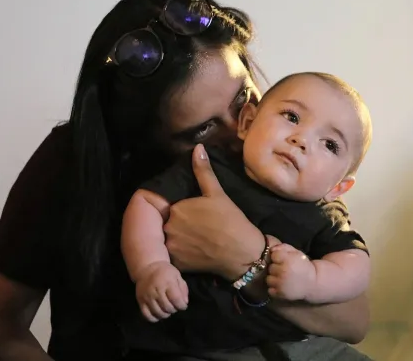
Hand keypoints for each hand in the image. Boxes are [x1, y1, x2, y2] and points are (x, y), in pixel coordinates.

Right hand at [135, 261, 188, 322]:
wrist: (147, 267)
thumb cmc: (165, 272)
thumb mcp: (177, 275)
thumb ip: (183, 288)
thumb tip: (184, 302)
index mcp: (167, 282)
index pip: (176, 299)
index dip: (182, 305)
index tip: (183, 305)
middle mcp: (156, 290)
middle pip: (168, 307)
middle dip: (174, 309)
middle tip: (175, 306)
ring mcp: (147, 296)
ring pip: (158, 313)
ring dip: (166, 314)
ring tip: (168, 309)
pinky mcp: (140, 301)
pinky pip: (147, 315)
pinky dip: (154, 318)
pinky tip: (158, 313)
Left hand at [164, 144, 264, 280]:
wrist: (242, 254)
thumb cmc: (231, 221)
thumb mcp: (217, 193)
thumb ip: (203, 171)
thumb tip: (197, 147)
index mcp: (177, 208)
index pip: (174, 207)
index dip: (186, 211)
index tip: (199, 216)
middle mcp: (169, 227)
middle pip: (170, 223)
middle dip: (180, 224)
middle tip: (200, 228)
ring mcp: (172, 247)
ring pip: (170, 239)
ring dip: (179, 239)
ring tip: (198, 241)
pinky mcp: (177, 264)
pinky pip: (173, 257)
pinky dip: (180, 254)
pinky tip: (195, 252)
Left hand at [266, 244, 315, 300]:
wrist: (313, 283)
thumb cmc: (303, 266)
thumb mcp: (296, 253)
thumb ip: (284, 247)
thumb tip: (271, 249)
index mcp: (288, 260)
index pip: (273, 255)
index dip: (278, 257)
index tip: (283, 260)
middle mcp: (283, 272)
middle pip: (270, 267)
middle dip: (276, 268)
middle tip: (283, 270)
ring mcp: (281, 284)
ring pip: (268, 279)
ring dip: (274, 279)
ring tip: (282, 278)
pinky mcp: (281, 294)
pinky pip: (270, 291)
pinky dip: (274, 289)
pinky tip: (281, 286)